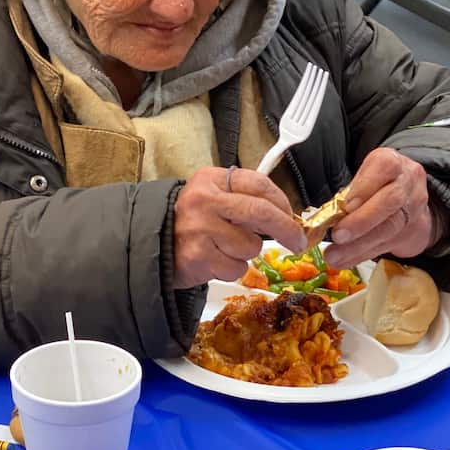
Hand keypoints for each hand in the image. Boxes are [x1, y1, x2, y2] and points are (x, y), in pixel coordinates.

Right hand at [171, 167, 306, 288]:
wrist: (151, 246)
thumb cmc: (189, 222)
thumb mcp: (211, 197)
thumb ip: (242, 199)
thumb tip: (286, 216)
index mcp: (211, 180)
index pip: (258, 184)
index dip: (282, 202)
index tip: (293, 217)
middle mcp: (205, 200)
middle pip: (260, 212)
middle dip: (286, 229)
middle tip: (298, 242)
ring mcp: (200, 229)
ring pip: (250, 245)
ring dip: (245, 253)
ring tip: (224, 249)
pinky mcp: (198, 256)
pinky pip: (236, 268)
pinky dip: (231, 269)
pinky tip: (214, 261)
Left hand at [326, 148, 437, 266]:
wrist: (411, 199)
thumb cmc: (378, 185)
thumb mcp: (365, 176)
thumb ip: (351, 191)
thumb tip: (325, 216)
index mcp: (391, 162)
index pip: (384, 168)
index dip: (365, 187)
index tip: (346, 205)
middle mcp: (407, 182)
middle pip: (390, 201)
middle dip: (362, 221)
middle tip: (338, 235)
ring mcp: (414, 208)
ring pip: (389, 228)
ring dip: (358, 245)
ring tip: (334, 256)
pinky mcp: (412, 231)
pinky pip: (386, 245)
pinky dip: (362, 254)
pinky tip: (344, 260)